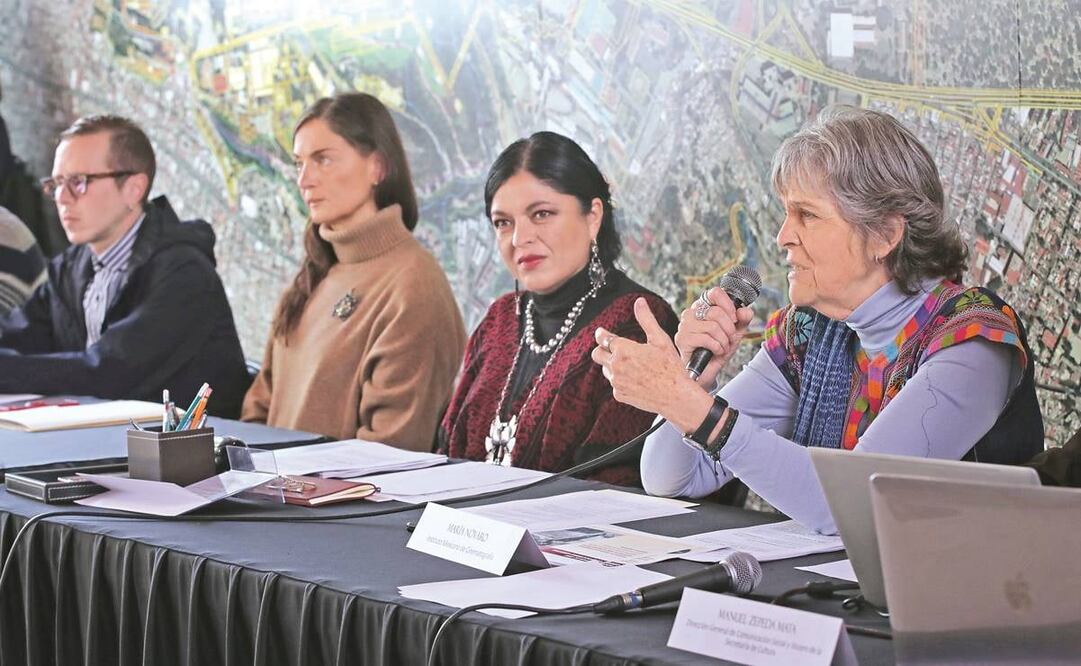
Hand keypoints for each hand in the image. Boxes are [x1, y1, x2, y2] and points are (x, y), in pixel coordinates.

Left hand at [591, 298, 702, 419]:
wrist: (675, 396)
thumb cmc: (670, 368)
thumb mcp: (660, 339)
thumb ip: (646, 319)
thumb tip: (639, 302)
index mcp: (623, 350)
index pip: (603, 338)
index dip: (601, 334)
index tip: (601, 333)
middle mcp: (616, 366)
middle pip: (597, 354)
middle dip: (601, 349)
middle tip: (610, 348)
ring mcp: (616, 382)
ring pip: (605, 370)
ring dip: (612, 365)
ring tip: (631, 365)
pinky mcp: (620, 395)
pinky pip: (614, 384)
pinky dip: (621, 380)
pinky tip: (635, 379)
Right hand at [674, 287, 753, 387]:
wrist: (707, 372)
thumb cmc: (717, 350)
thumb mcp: (735, 333)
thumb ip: (742, 320)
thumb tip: (746, 311)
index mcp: (703, 307)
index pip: (714, 293)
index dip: (728, 305)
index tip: (734, 318)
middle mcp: (691, 313)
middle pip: (716, 312)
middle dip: (729, 329)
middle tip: (730, 338)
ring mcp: (684, 326)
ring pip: (713, 326)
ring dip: (724, 340)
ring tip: (722, 347)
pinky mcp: (682, 339)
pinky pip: (706, 339)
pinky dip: (717, 347)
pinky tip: (715, 352)